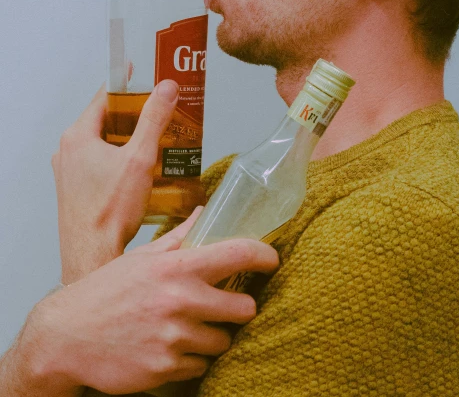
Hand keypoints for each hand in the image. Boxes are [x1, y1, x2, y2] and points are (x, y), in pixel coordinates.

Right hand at [18, 208, 278, 394]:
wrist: (66, 336)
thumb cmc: (106, 291)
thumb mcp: (143, 257)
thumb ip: (180, 237)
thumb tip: (204, 212)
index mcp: (176, 267)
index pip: (237, 254)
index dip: (263, 256)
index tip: (272, 259)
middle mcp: (180, 300)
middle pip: (244, 308)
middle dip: (237, 308)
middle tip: (222, 305)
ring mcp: (174, 337)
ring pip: (222, 340)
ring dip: (212, 336)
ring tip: (186, 327)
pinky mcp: (166, 368)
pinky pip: (199, 365)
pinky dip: (190, 359)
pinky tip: (168, 347)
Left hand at [52, 81, 179, 283]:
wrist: (92, 254)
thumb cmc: (110, 210)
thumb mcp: (140, 158)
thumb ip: (154, 119)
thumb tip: (166, 88)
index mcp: (78, 136)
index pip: (102, 98)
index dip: (123, 85)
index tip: (136, 73)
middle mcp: (67, 151)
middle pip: (103, 120)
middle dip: (131, 115)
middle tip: (158, 111)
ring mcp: (69, 172)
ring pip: (101, 143)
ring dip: (126, 139)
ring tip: (155, 141)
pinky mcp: (75, 189)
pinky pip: (98, 163)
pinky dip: (117, 158)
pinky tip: (139, 170)